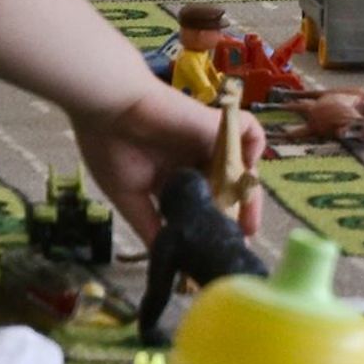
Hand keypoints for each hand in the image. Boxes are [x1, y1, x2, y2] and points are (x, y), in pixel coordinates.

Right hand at [74, 83, 267, 243]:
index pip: (201, 202)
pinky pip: (249, 131)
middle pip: (225, 189)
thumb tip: (164, 258)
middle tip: (239, 241)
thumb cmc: (111, 147)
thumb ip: (149, 225)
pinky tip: (247, 172)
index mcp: (172, 174)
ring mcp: (208, 141)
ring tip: (248, 224)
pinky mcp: (218, 124)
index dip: (211, 224)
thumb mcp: (129, 196)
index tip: (216, 249)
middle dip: (235, 216)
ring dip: (249, 195)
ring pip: (241, 167)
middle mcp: (194, 158)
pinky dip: (254, 148)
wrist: (109, 106)